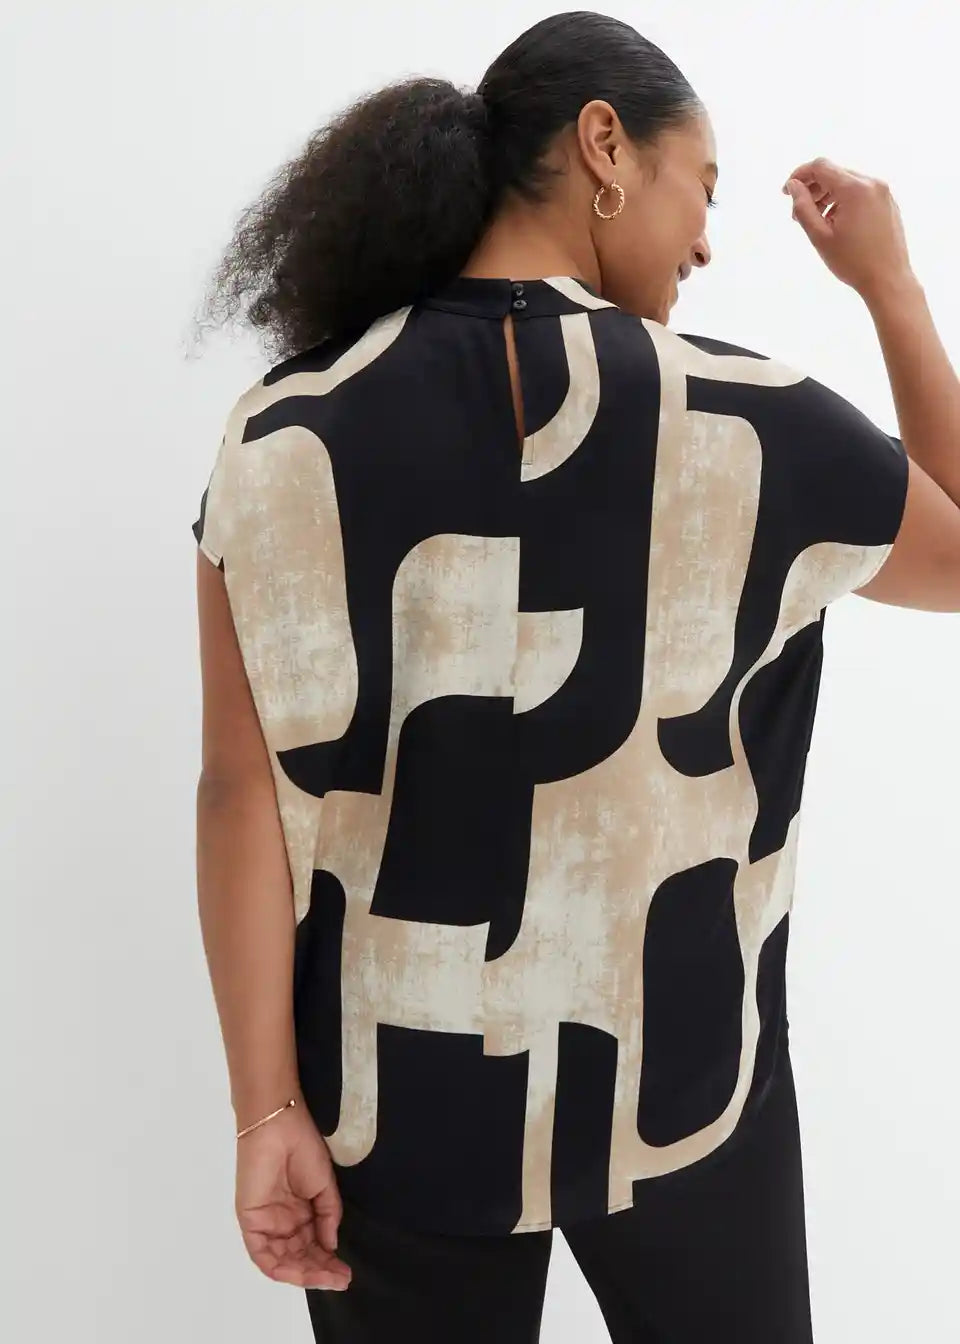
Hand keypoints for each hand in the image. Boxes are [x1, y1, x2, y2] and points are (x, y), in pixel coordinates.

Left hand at [234, 1100, 351, 1290]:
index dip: (329, 1262)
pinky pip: (263, 1254)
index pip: (313, 1247)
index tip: (346, 1273)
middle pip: (299, 1257)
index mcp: (299, 1213)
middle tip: (341, 1279)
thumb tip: (331, 1247)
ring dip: (304, 1273)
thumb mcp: (325, 1186)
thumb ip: (328, 1218)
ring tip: (327, 1277)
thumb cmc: (303, 1149)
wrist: (280, 1128)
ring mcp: (266, 1224)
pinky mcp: (250, 1222)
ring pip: (283, 1261)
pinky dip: (280, 1268)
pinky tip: (300, 1273)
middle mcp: (282, 1223)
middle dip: (320, 1271)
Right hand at [782, 157, 914, 302]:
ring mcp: (883, 192)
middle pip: (834, 173)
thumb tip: (793, 186)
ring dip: (827, 195)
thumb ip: (802, 207)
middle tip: (798, 213)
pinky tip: (836, 223)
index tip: (786, 192)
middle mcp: (872, 183)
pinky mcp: (888, 202)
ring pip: (847, 182)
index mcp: (855, 189)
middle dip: (813, 189)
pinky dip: (844, 201)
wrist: (888, 279)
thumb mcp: (820, 236)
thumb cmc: (853, 262)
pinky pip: (861, 192)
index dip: (799, 175)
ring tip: (817, 221)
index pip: (821, 166)